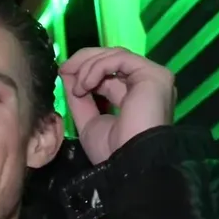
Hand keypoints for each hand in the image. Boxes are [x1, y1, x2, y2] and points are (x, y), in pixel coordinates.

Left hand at [59, 47, 175, 163]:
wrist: (128, 164)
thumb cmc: (111, 151)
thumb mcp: (88, 121)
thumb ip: (79, 97)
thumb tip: (67, 73)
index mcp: (134, 97)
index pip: (108, 73)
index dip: (85, 70)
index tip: (63, 74)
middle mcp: (146, 85)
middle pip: (113, 58)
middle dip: (84, 62)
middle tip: (64, 69)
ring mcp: (153, 79)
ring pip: (115, 55)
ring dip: (88, 67)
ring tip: (78, 88)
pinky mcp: (154, 75)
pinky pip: (120, 59)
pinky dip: (97, 68)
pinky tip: (86, 85)